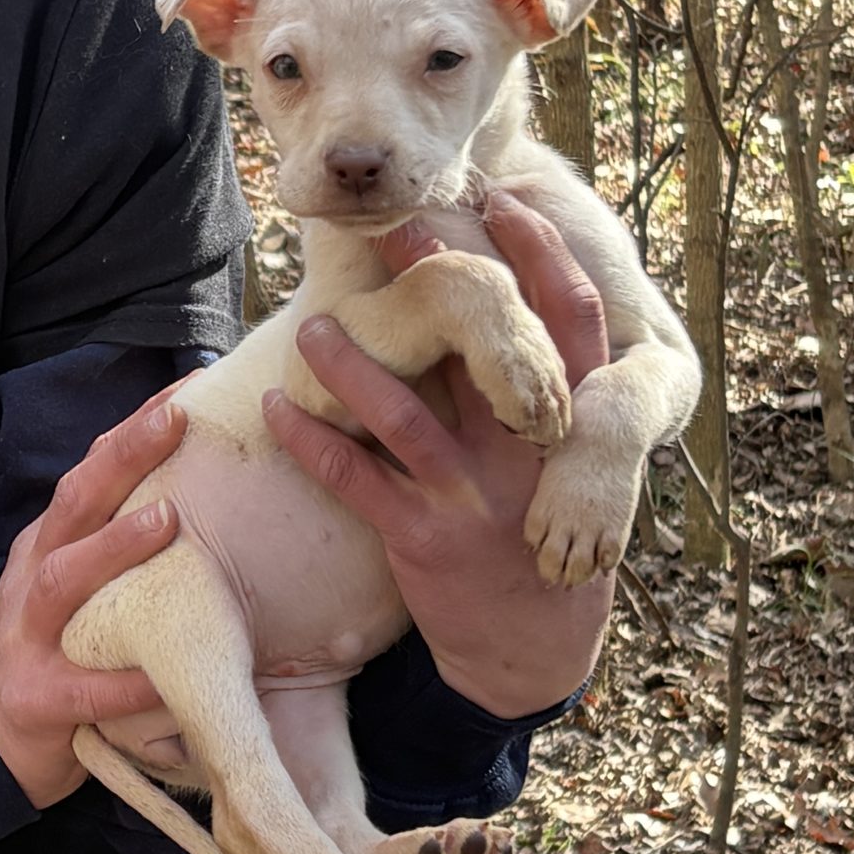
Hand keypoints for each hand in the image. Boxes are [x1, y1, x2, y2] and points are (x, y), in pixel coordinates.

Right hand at [0, 394, 185, 806]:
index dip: (133, 429)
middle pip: (72, 505)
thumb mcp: (71, 584)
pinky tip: (164, 674)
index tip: (188, 390)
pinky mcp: (36, 700)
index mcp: (48, 544)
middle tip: (176, 420)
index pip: (90, 472)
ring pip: (64, 580)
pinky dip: (124, 682)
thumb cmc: (52, 647)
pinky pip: (85, 689)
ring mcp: (27, 637)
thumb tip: (197, 493)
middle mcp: (32, 577)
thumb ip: (112, 544)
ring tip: (167, 520)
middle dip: (123, 458)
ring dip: (113, 547)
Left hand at [262, 190, 613, 717]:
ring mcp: (474, 497)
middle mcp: (529, 454)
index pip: (571, 322)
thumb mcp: (569, 465)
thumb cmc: (546, 535)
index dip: (540, 256)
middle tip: (390, 224)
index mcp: (577, 427)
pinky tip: (277, 407)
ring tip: (307, 327)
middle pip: (478, 350)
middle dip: (436, 284)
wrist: (532, 653)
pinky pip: (356, 479)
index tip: (501, 200)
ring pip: (401, 412)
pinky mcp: (423, 539)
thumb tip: (501, 306)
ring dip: (348, 363)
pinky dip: (312, 441)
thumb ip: (543, 397)